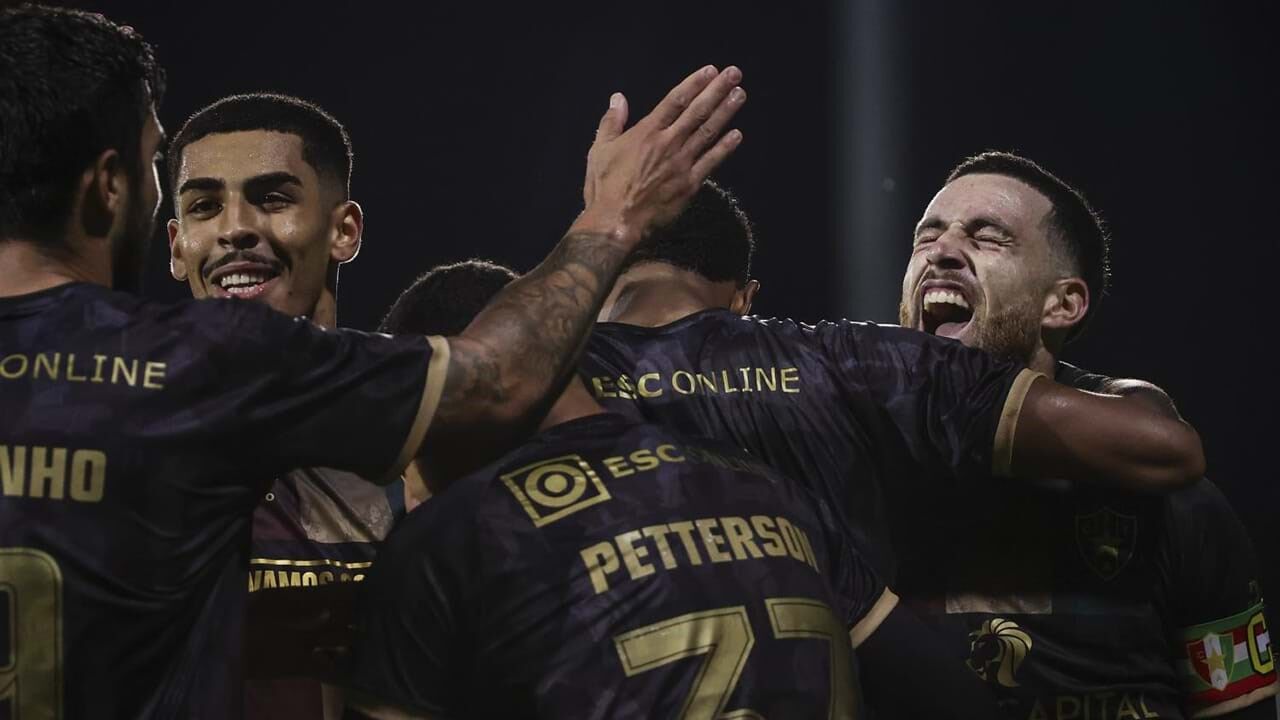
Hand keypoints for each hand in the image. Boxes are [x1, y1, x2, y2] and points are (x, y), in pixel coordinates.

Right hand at [579, 64, 745, 243]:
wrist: (616, 223)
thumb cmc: (604, 187)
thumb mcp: (600, 150)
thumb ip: (611, 122)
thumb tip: (618, 97)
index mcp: (646, 132)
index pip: (675, 100)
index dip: (694, 83)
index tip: (710, 70)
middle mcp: (668, 143)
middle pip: (697, 111)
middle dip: (717, 90)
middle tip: (735, 73)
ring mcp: (681, 164)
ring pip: (708, 132)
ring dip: (726, 112)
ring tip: (740, 95)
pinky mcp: (690, 185)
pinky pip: (711, 162)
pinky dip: (725, 148)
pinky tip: (737, 135)